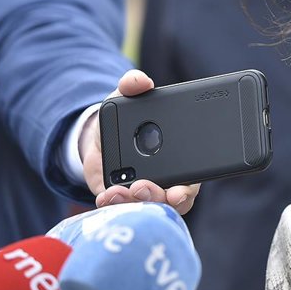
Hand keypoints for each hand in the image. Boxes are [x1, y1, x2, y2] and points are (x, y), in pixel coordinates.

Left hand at [79, 69, 200, 215]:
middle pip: (171, 202)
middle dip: (158, 198)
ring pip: (148, 209)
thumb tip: (138, 80)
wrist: (99, 136)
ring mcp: (144, 193)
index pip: (191, 181)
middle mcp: (166, 181)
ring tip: (118, 192)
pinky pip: (123, 209)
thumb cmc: (124, 117)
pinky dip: (114, 205)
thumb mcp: (127, 97)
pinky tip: (106, 195)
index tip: (178, 191)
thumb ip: (133, 84)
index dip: (187, 189)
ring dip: (135, 203)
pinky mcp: (122, 199)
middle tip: (143, 187)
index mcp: (180, 159)